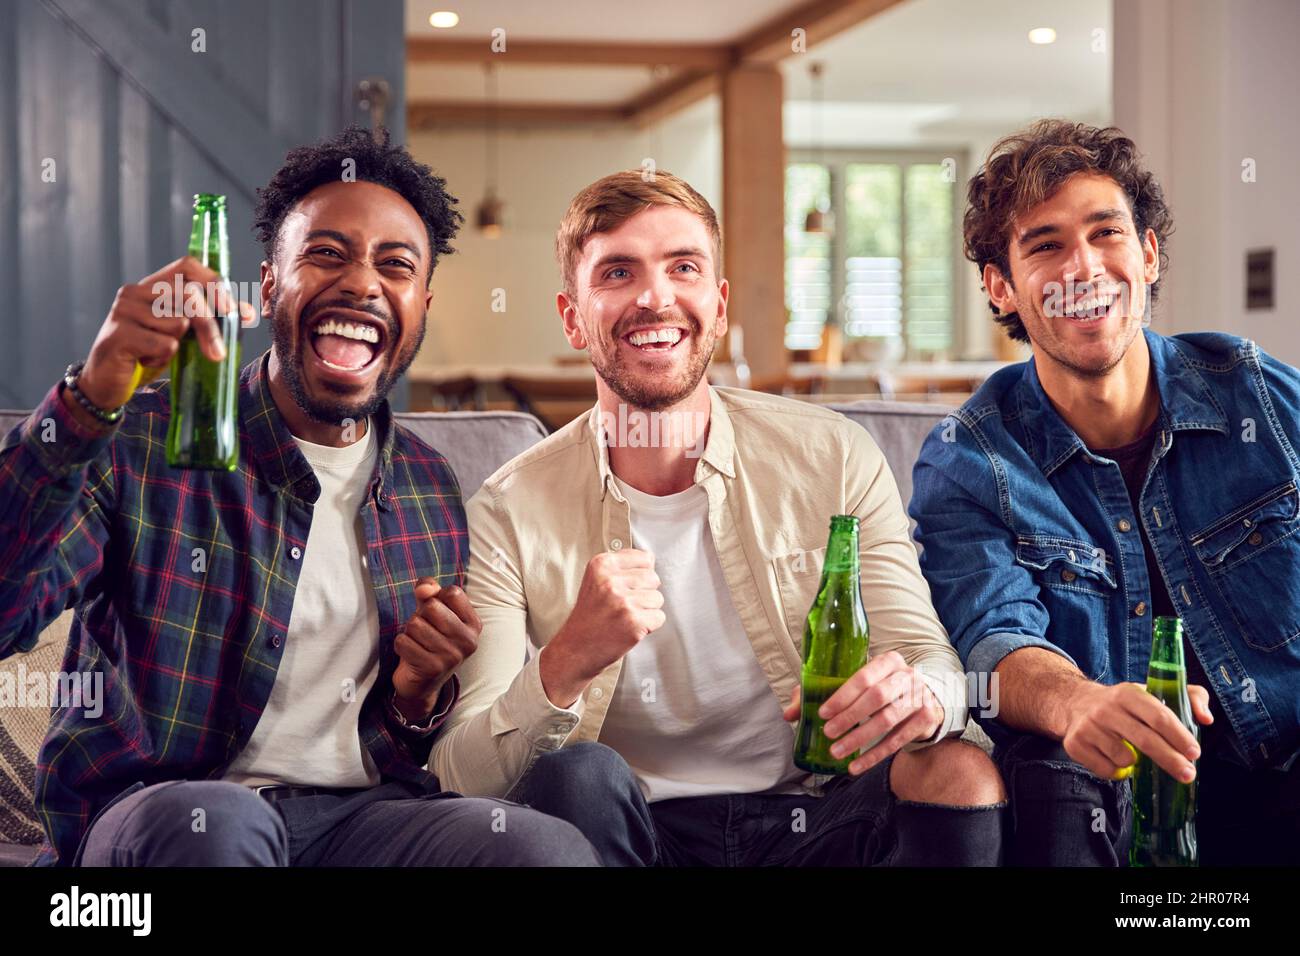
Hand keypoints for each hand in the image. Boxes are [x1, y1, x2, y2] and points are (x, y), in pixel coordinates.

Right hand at [76, 256, 255, 410]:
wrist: (106, 382)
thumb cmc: (146, 353)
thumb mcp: (179, 332)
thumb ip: (205, 318)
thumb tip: (247, 313)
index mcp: (150, 286)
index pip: (188, 266)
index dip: (214, 284)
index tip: (233, 310)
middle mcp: (134, 292)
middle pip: (190, 296)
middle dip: (211, 327)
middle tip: (219, 353)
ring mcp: (123, 311)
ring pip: (179, 323)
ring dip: (177, 346)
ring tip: (156, 352)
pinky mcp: (118, 334)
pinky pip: (164, 345)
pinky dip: (162, 358)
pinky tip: (145, 360)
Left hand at [392, 578, 479, 712]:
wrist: (422, 681)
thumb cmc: (429, 638)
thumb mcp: (432, 611)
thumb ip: (429, 591)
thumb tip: (423, 588)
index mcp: (474, 624)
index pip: (452, 593)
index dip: (436, 598)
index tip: (436, 614)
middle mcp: (468, 641)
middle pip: (432, 607)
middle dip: (420, 615)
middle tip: (424, 632)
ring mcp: (452, 656)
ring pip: (415, 624)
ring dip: (409, 632)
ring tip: (418, 643)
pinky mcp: (432, 668)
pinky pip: (403, 641)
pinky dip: (401, 645)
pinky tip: (411, 654)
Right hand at [539, 549, 663, 707]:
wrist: (574, 649)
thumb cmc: (588, 616)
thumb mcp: (595, 581)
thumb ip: (620, 568)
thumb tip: (651, 560)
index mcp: (601, 565)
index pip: (646, 558)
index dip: (640, 575)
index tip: (626, 587)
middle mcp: (611, 581)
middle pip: (653, 578)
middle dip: (644, 593)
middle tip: (623, 606)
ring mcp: (623, 602)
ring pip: (658, 598)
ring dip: (646, 610)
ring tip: (624, 618)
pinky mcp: (634, 622)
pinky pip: (659, 617)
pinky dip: (649, 626)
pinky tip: (629, 629)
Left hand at [782, 650, 944, 775]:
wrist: (928, 697)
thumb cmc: (884, 689)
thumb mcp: (861, 684)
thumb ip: (825, 694)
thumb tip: (789, 713)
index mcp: (888, 661)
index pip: (863, 676)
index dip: (842, 696)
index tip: (823, 712)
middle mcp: (906, 676)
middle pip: (876, 697)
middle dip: (849, 718)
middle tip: (828, 733)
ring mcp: (920, 697)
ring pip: (887, 720)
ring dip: (859, 739)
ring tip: (837, 752)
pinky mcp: (927, 719)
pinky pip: (898, 740)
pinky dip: (875, 755)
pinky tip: (856, 766)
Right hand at [1062, 680, 1209, 782]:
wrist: (1074, 703)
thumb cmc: (1124, 704)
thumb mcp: (1152, 691)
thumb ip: (1188, 697)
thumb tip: (1206, 719)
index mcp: (1128, 693)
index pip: (1158, 716)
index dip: (1179, 736)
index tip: (1195, 753)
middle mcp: (1106, 708)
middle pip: (1145, 740)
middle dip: (1171, 760)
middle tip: (1188, 774)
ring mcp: (1088, 727)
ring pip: (1125, 759)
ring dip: (1137, 764)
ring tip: (1135, 755)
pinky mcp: (1075, 745)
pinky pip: (1107, 770)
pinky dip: (1117, 771)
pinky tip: (1114, 759)